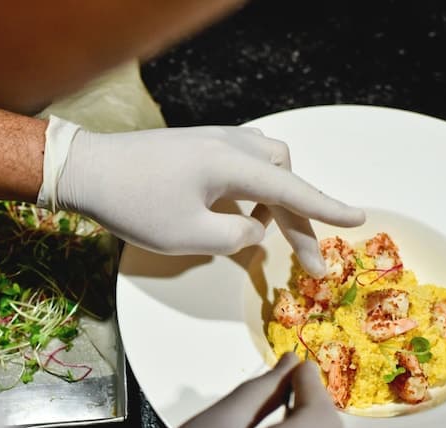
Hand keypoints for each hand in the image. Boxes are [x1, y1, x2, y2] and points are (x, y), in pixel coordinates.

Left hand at [37, 116, 364, 275]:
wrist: (86, 171)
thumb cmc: (134, 205)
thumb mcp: (191, 236)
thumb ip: (236, 239)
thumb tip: (255, 233)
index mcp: (232, 164)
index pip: (292, 190)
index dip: (327, 209)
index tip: (359, 220)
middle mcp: (230, 145)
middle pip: (284, 179)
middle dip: (299, 222)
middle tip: (309, 266)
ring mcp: (213, 142)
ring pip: (265, 169)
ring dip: (273, 205)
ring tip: (263, 238)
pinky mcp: (198, 148)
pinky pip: (241, 167)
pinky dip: (249, 194)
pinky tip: (235, 217)